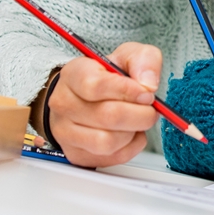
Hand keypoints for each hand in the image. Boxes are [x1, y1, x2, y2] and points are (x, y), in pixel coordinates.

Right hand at [43, 42, 161, 166]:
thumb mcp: (128, 56)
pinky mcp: (76, 154)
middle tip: (150, 110)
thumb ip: (143, 60)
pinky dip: (130, 148)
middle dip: (140, 115)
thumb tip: (148, 84)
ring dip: (133, 132)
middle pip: (108, 117)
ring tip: (137, 121)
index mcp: (74, 74)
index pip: (95, 85)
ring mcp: (66, 131)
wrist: (88, 98)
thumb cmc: (109, 77)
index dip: (128, 91)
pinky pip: (111, 157)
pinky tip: (130, 133)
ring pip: (108, 142)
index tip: (147, 93)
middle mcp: (63, 103)